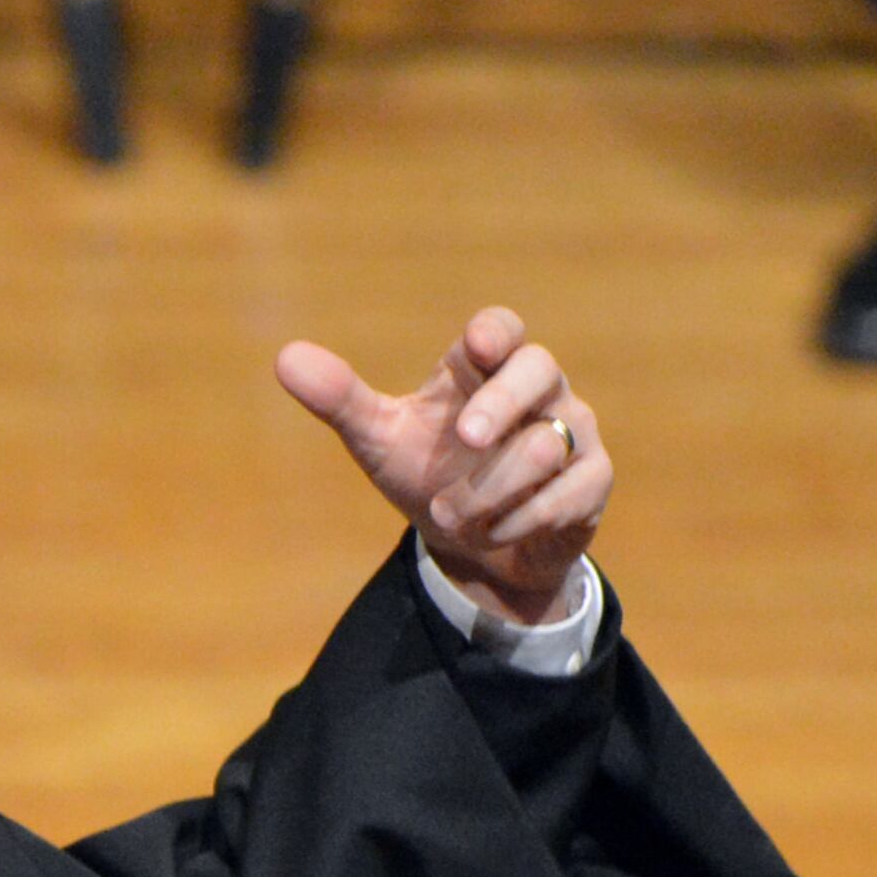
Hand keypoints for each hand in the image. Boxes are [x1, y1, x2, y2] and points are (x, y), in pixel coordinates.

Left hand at [275, 306, 607, 628]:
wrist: (473, 548)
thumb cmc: (429, 474)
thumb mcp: (380, 442)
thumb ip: (340, 401)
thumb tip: (285, 358)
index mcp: (483, 370)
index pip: (501, 329)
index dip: (495, 333)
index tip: (478, 347)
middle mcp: (536, 391)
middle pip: (539, 369)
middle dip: (503, 404)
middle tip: (466, 439)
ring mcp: (572, 432)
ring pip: (548, 444)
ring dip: (490, 488)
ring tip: (447, 514)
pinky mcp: (591, 481)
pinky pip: (569, 493)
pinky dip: (522, 518)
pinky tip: (494, 532)